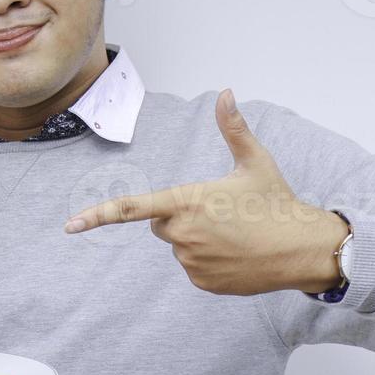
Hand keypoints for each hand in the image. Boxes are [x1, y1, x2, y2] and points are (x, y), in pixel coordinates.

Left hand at [62, 89, 349, 295]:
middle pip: (160, 223)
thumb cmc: (276, 201)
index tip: (71, 225)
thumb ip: (233, 128)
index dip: (99, 214)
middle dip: (180, 216)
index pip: (134, 207)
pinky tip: (236, 254)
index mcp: (188, 201)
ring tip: (233, 233)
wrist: (303, 248)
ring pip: (179, 246)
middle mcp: (183, 234)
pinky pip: (193, 267)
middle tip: (218, 212)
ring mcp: (191, 261)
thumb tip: (226, 92)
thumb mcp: (254, 162)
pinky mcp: (201, 281)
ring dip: (197, 239)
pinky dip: (208, 261)